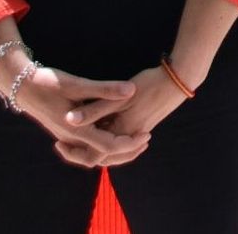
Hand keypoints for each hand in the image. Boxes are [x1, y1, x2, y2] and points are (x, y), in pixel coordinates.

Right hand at [10, 65, 149, 168]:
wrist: (20, 85)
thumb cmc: (48, 82)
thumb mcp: (78, 84)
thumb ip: (105, 89)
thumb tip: (132, 90)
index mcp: (76, 130)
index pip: (109, 146)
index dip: (130, 143)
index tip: (147, 133)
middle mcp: (71, 138)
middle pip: (103, 155)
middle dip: (127, 150)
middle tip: (146, 137)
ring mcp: (67, 136)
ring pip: (95, 151)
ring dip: (116, 147)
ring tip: (136, 136)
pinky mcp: (65, 130)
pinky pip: (88, 143)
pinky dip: (104, 141)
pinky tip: (116, 128)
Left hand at [66, 65, 189, 162]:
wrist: (179, 80)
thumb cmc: (149, 85)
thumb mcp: (118, 97)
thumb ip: (94, 110)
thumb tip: (69, 121)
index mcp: (122, 132)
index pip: (94, 155)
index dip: (74, 153)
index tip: (59, 143)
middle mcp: (130, 136)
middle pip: (102, 157)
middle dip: (82, 154)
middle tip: (63, 145)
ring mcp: (138, 132)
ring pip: (111, 148)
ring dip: (96, 146)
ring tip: (78, 136)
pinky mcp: (143, 124)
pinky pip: (120, 138)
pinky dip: (107, 137)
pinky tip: (99, 124)